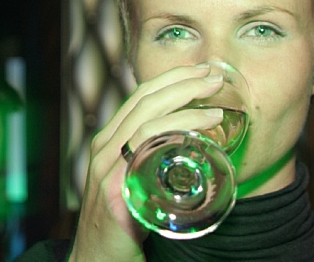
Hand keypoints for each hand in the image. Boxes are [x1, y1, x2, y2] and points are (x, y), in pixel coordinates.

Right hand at [68, 64, 223, 261]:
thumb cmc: (122, 220)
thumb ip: (152, 159)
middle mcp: (105, 148)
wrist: (96, 261)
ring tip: (217, 107)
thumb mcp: (134, 179)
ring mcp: (107, 167)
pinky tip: (199, 134)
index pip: (141, 97)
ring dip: (186, 106)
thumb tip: (190, 145)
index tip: (201, 71)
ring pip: (147, 120)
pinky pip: (146, 149)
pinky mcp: (115, 188)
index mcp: (110, 141)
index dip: (172, 78)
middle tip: (214, 76)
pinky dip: (176, 133)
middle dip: (183, 82)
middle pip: (145, 100)